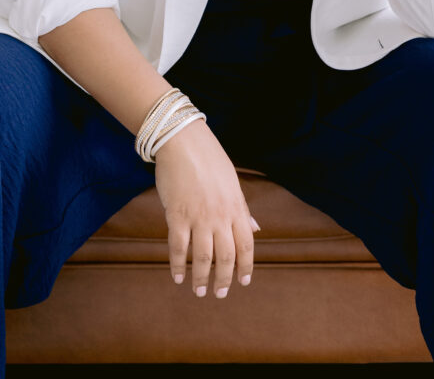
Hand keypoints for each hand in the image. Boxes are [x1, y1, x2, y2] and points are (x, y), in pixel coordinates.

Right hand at [154, 118, 258, 297]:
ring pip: (203, 257)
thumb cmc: (209, 158)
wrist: (183, 140)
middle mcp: (220, 215)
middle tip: (220, 294)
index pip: (246, 244)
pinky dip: (178, 266)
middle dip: (224, 279)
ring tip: (199, 291)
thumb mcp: (232, 182)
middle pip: (226, 256)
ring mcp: (198, 216)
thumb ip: (242, 208)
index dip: (246, 266)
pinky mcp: (177, 215)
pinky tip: (178, 276)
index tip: (244, 282)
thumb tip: (256, 228)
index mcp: (236, 206)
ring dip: (201, 278)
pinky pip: (178, 248)